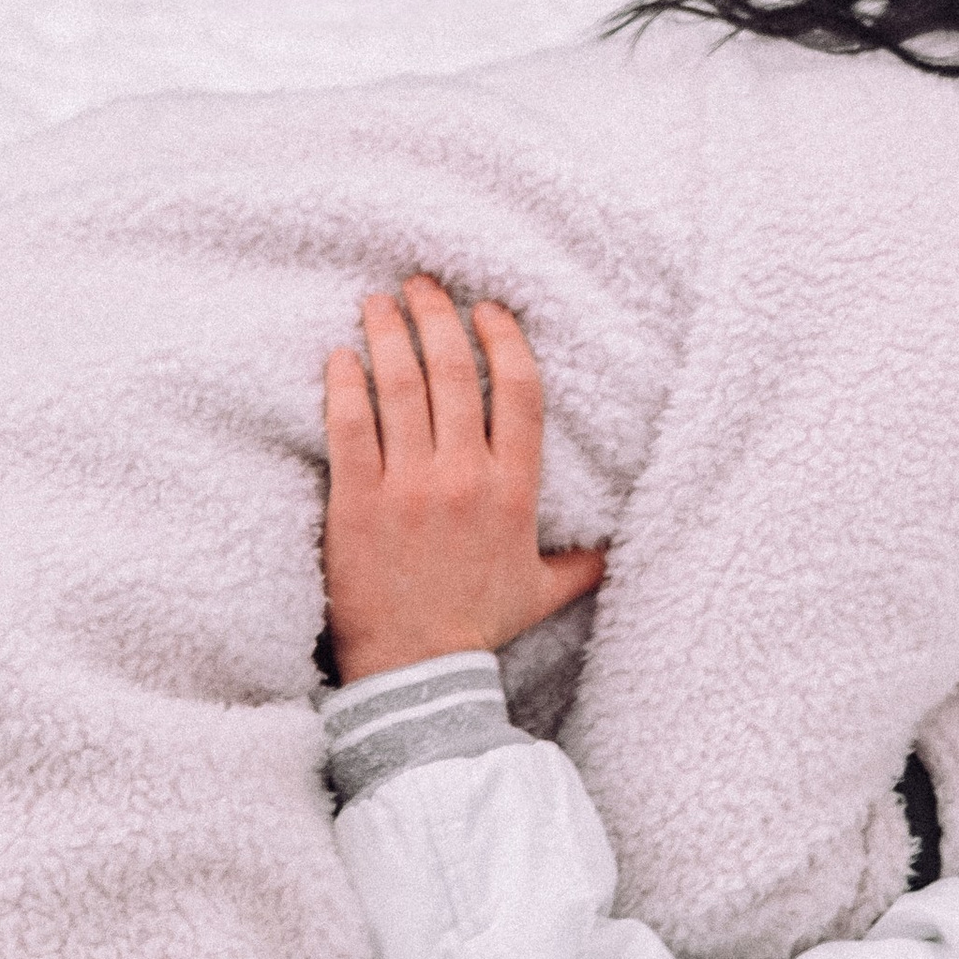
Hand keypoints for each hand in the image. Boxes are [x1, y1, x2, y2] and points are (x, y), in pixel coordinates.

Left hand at [323, 277, 605, 684]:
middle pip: (456, 374)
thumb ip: (582, 562)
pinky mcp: (357, 502)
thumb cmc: (477, 629)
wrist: (416, 673)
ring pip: (402, 388)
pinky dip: (345, 383)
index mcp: (515, 491)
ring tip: (378, 301)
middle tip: (422, 285)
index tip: (488, 309)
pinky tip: (339, 355)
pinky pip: (350, 425)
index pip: (522, 393)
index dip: (506, 340)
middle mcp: (466, 479)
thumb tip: (618, 548)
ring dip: (389, 334)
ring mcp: (409, 488)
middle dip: (438, 317)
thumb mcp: (544, 592)